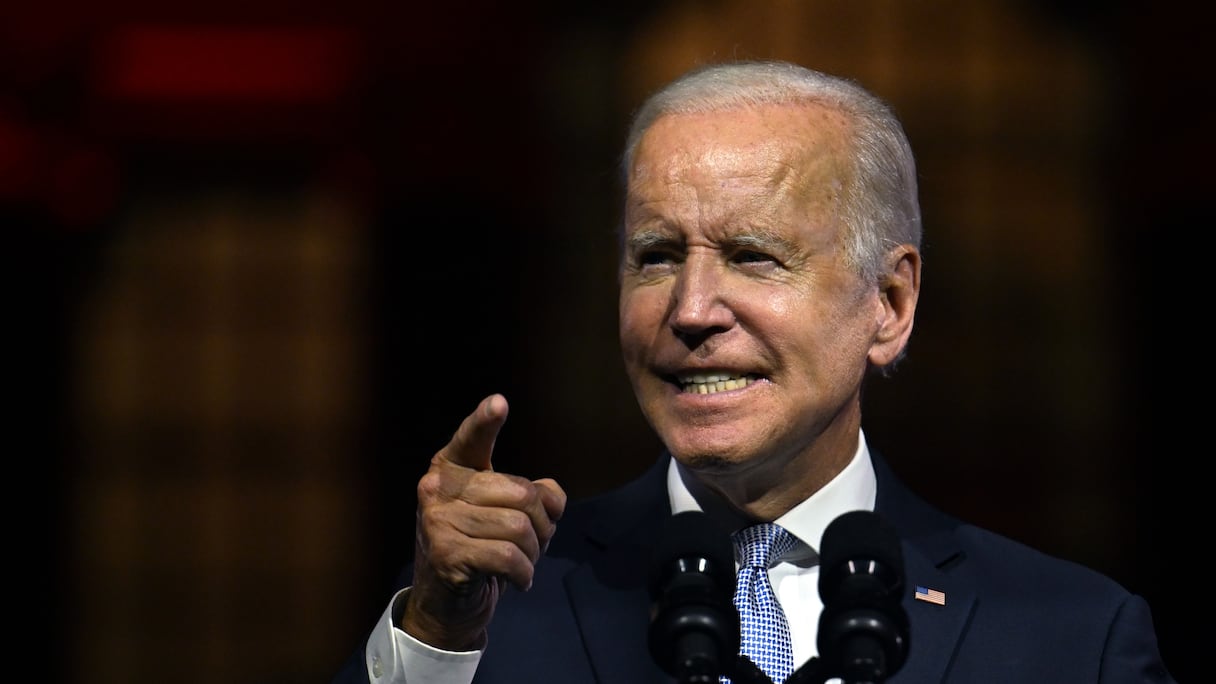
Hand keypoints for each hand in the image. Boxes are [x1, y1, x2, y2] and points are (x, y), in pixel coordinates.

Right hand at [401, 394, 566, 649]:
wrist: (445, 602)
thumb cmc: (480, 547)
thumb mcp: (501, 512)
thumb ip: (529, 494)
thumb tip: (551, 498)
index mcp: (451, 468)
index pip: (471, 439)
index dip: (485, 421)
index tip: (500, 403)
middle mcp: (437, 487)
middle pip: (521, 493)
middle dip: (543, 525)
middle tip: (535, 544)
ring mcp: (438, 521)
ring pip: (518, 528)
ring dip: (534, 553)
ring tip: (523, 562)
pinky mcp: (446, 555)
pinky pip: (509, 557)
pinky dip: (525, 573)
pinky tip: (520, 580)